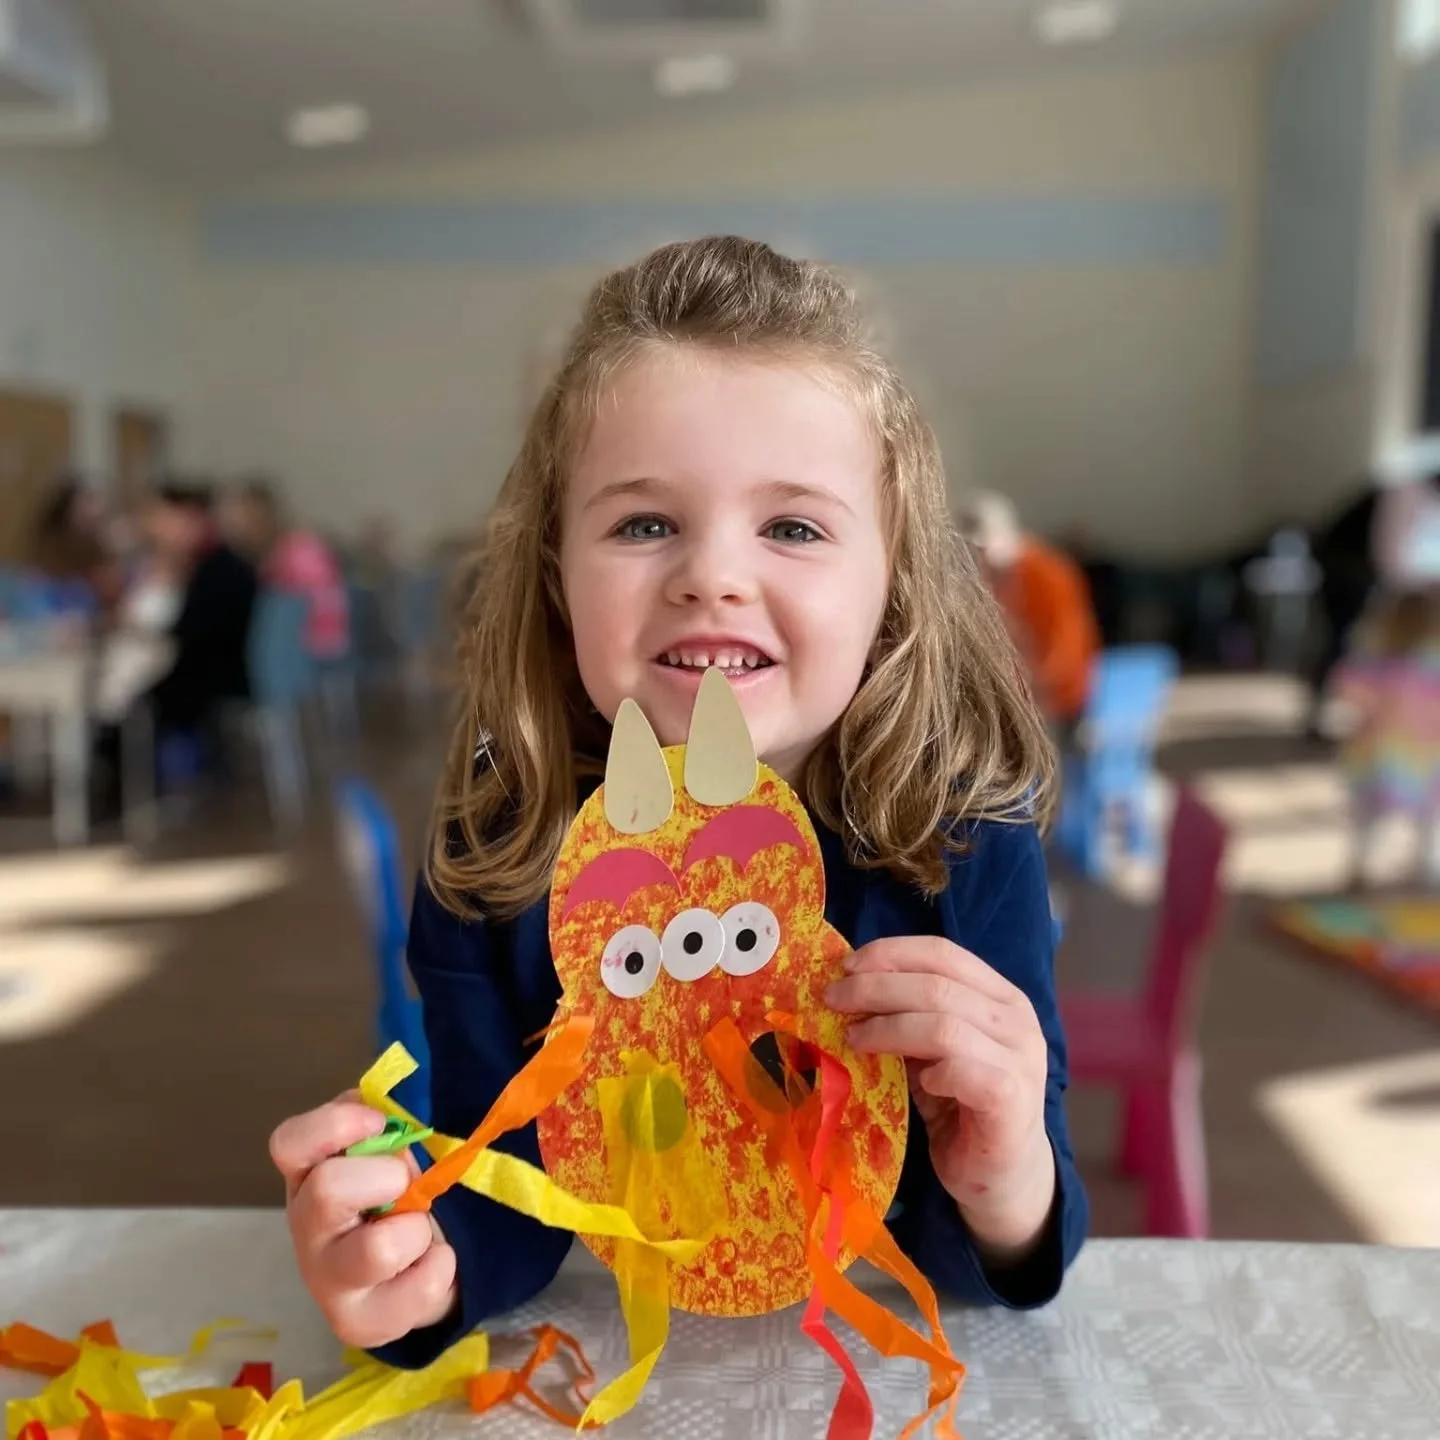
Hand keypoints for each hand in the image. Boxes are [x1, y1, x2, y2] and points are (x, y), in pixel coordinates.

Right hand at [270, 1095, 457, 1348]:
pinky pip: (419, 1287)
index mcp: (308, 1172)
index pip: (289, 1143)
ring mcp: (325, 1280)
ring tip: (418, 1229)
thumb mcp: (391, 1147)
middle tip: (406, 1183)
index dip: (336, 1126)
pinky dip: (441, 1265)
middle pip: (328, 1191)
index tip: (377, 1123)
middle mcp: (306, 1226)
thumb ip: (391, 1124)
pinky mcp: (356, 1324)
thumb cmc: (398, 1192)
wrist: (418, 1263)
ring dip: (416, 1229)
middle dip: (389, 1177)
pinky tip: (431, 1261)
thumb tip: (404, 1117)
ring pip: (378, 1249)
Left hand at [826, 937, 1056, 1262]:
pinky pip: (961, 1070)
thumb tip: (849, 989)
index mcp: (1000, 995)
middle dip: (875, 988)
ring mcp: (1019, 1059)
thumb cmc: (962, 1106)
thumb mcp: (932, 1051)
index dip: (890, 954)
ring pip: (943, 1025)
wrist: (1003, 1177)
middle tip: (833, 1000)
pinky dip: (929, 1070)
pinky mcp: (1011, 1099)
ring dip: (888, 1027)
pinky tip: (915, 1082)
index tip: (846, 967)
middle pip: (936, 984)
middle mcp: (1016, 1020)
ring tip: (854, 1039)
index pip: (942, 953)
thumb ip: (909, 1017)